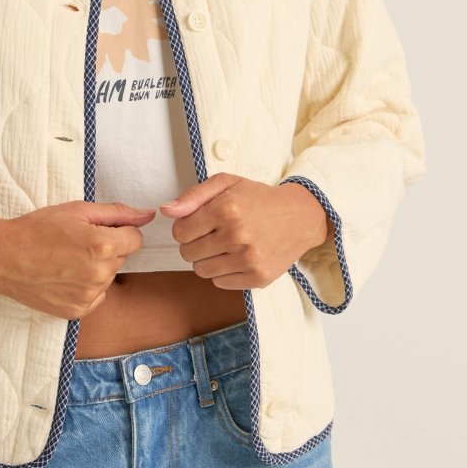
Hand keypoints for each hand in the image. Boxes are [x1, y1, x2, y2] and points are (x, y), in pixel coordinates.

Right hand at [0, 200, 156, 319]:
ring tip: (65, 260)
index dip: (118, 230)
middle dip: (106, 249)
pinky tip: (63, 277)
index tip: (96, 229)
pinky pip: (95, 297)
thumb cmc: (36, 229)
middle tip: (75, 243)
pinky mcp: (77, 312)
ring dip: (95, 269)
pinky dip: (84, 288)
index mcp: (103, 246)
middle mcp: (100, 274)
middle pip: (121, 257)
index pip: (135, 238)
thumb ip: (116, 213)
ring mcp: (88, 296)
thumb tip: (147, 215)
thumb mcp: (76, 210)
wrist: (2, 257)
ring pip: (108, 277)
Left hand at [159, 173, 330, 289]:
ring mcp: (249, 259)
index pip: (180, 232)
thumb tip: (166, 211)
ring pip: (201, 271)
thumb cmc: (259, 199)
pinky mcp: (258, 277)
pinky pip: (220, 283)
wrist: (300, 217)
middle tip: (213, 234)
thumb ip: (193, 196)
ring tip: (224, 246)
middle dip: (194, 244)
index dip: (185, 228)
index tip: (199, 223)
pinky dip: (223, 272)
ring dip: (207, 259)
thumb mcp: (227, 184)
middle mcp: (237, 236)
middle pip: (188, 254)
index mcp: (227, 209)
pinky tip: (236, 257)